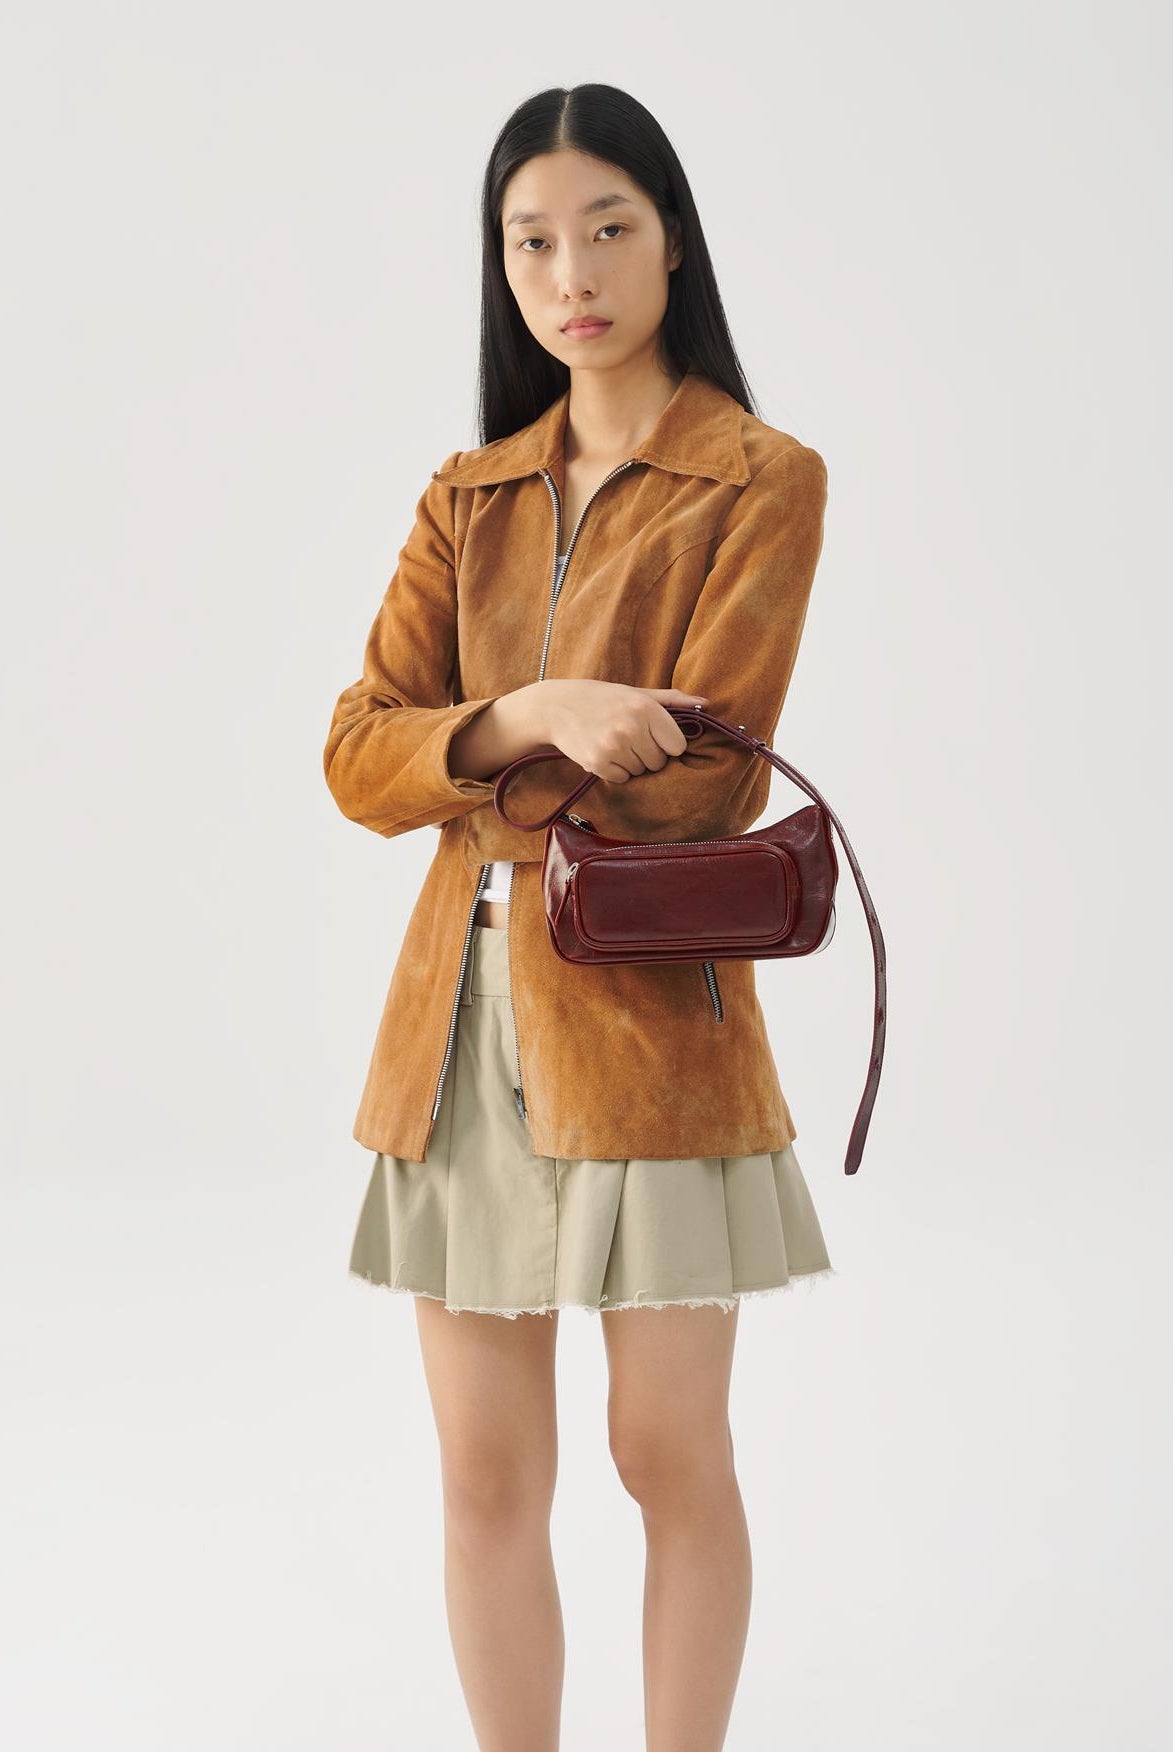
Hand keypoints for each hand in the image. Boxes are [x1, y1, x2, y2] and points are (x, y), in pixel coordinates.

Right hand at [535, 680, 710, 783]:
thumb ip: (672, 700)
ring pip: (640, 772)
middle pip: (659, 762)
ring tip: (613, 742)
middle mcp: (632, 726)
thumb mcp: (636, 693)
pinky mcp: (597, 763)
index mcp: (646, 708)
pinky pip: (621, 778)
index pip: (677, 746)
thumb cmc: (602, 699)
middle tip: (627, 737)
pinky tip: (602, 752)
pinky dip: (614, 770)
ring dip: (630, 762)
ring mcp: (614, 746)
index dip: (665, 743)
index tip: (651, 735)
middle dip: (647, 754)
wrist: (556, 707)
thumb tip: (706, 703)